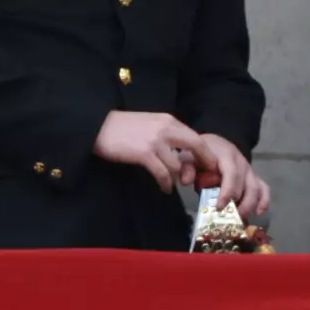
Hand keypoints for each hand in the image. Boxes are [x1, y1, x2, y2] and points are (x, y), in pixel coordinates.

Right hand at [93, 111, 216, 194]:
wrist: (99, 126)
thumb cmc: (123, 127)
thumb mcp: (150, 123)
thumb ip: (166, 132)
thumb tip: (180, 148)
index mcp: (169, 120)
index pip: (194, 136)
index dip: (205, 151)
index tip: (211, 163)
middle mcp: (166, 128)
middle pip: (195, 145)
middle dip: (203, 161)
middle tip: (206, 175)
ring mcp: (156, 141)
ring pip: (177, 164)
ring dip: (178, 177)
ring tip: (175, 185)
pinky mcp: (144, 154)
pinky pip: (162, 173)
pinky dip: (165, 183)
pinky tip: (165, 189)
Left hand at [194, 134, 270, 215]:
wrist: (213, 144)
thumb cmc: (200, 154)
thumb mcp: (189, 156)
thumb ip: (187, 167)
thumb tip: (186, 181)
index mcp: (226, 155)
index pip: (231, 173)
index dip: (228, 191)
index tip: (220, 207)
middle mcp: (241, 162)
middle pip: (246, 184)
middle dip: (238, 203)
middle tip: (227, 218)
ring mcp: (249, 170)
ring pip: (256, 188)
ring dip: (250, 205)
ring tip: (239, 219)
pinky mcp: (253, 177)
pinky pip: (264, 188)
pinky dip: (264, 200)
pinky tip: (259, 212)